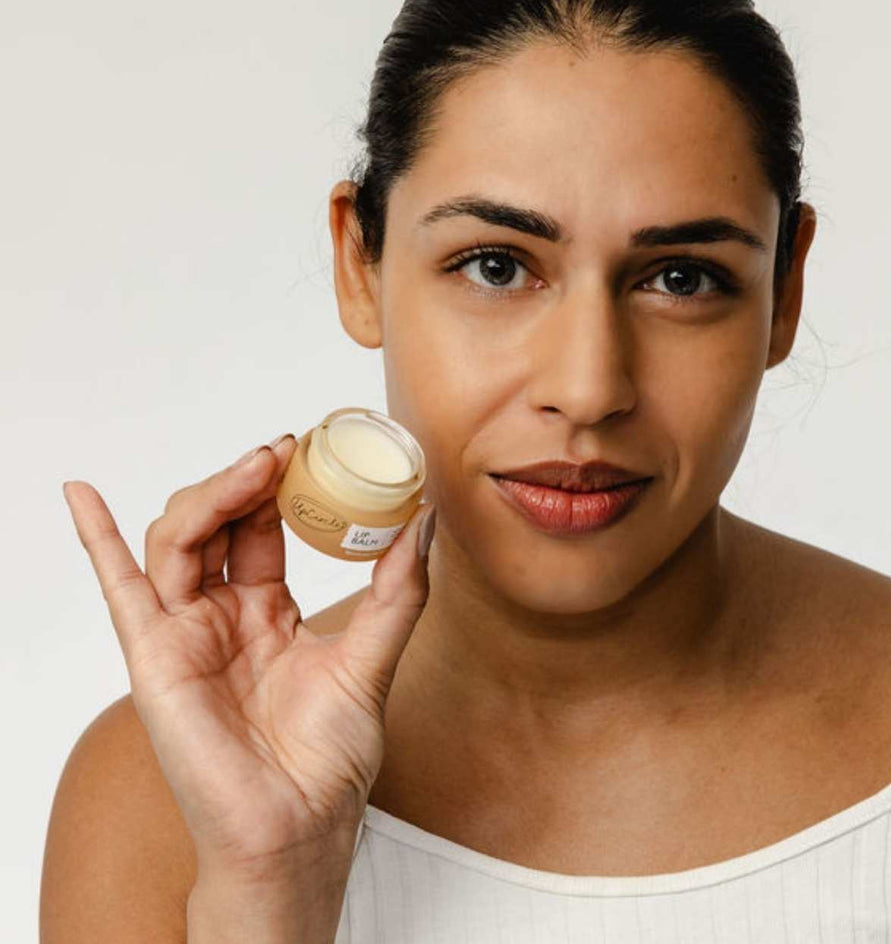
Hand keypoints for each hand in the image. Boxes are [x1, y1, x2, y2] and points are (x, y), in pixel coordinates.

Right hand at [62, 434, 435, 880]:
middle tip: (285, 450)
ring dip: (212, 493)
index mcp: (266, 612)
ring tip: (256, 468)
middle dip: (247, 480)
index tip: (310, 449)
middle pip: (218, 523)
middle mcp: (221, 616)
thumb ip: (398, 592)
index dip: (280, 486)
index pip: (262, 528)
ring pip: (179, 538)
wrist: (297, 828)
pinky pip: (117, 588)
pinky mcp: (155, 655)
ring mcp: (184, 632)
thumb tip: (423, 523)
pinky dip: (95, 538)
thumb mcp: (373, 660)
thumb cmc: (328, 759)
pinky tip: (80, 493)